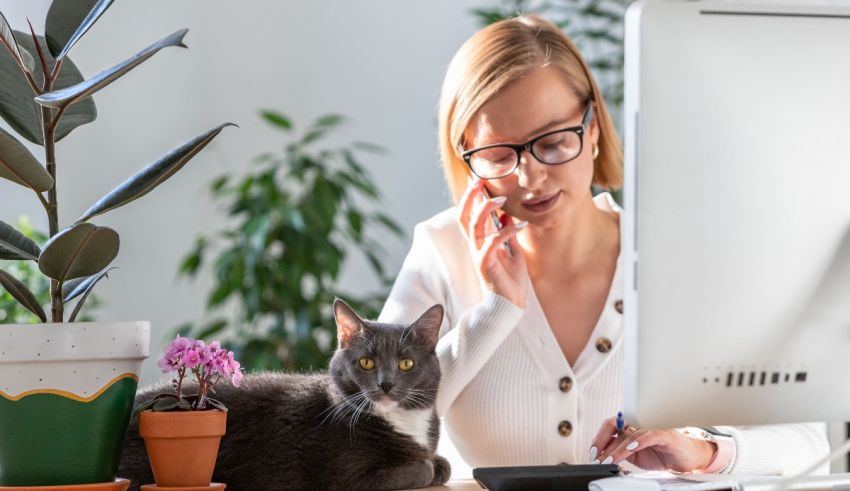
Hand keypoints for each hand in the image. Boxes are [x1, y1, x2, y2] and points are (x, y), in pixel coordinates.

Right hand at [457, 177, 527, 307]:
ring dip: (486, 209)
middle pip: (463, 216)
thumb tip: (509, 215)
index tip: (477, 178)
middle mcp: (475, 246)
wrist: (510, 305)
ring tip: (501, 199)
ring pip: (474, 226)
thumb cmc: (510, 280)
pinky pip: (492, 243)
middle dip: (469, 197)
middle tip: (479, 180)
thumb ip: (508, 233)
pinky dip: (506, 231)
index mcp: (479, 242)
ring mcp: (479, 255)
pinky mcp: (486, 265)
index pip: (469, 214)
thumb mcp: (512, 251)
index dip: (470, 196)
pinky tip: (521, 224)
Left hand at [589, 417, 716, 471]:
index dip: (598, 438)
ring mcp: (651, 429)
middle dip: (601, 442)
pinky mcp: (665, 435)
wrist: (689, 459)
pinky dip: (638, 442)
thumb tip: (600, 456)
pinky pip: (649, 436)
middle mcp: (639, 426)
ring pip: (629, 435)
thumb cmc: (664, 455)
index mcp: (631, 429)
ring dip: (616, 450)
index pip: (609, 427)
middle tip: (596, 457)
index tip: (592, 454)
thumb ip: (620, 453)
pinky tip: (630, 449)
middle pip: (614, 427)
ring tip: (608, 461)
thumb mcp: (636, 457)